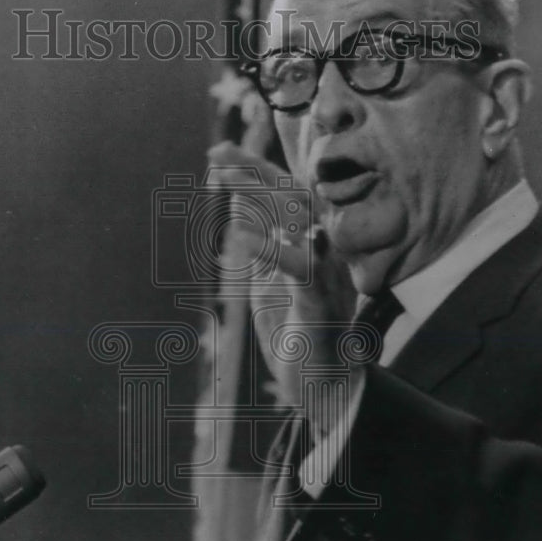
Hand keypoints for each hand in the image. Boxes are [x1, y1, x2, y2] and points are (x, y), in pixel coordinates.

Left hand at [206, 141, 355, 405]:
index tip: (218, 153)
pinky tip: (240, 236)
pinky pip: (300, 269)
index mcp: (312, 243)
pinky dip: (272, 250)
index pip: (285, 193)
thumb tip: (240, 202)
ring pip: (300, 219)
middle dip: (254, 169)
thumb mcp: (268, 280)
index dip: (254, 169)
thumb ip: (260, 241)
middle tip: (215, 153)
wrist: (323, 386)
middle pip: (293, 194)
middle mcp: (324, 250)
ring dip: (261, 195)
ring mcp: (326, 273)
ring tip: (226, 179)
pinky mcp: (320, 303)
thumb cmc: (297, 333)